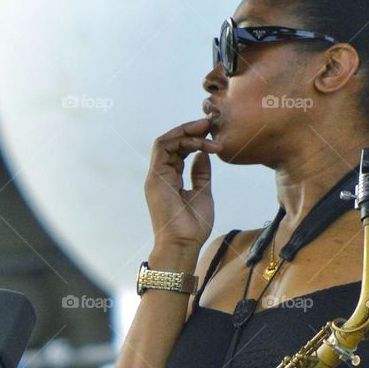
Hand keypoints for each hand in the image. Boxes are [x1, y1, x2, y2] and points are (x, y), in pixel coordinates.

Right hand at [144, 117, 222, 249]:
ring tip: (207, 129)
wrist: (183, 243)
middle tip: (211, 124)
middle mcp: (161, 175)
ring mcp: (156, 175)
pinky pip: (163, 148)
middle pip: (171, 142)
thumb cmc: (193, 226)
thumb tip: (204, 154)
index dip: (194, 139)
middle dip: (191, 130)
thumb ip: (201, 173)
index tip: (213, 134)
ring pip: (166, 141)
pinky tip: (200, 143)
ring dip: (187, 132)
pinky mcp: (155, 177)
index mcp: (170, 179)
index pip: (179, 150)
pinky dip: (181, 140)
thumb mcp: (203, 193)